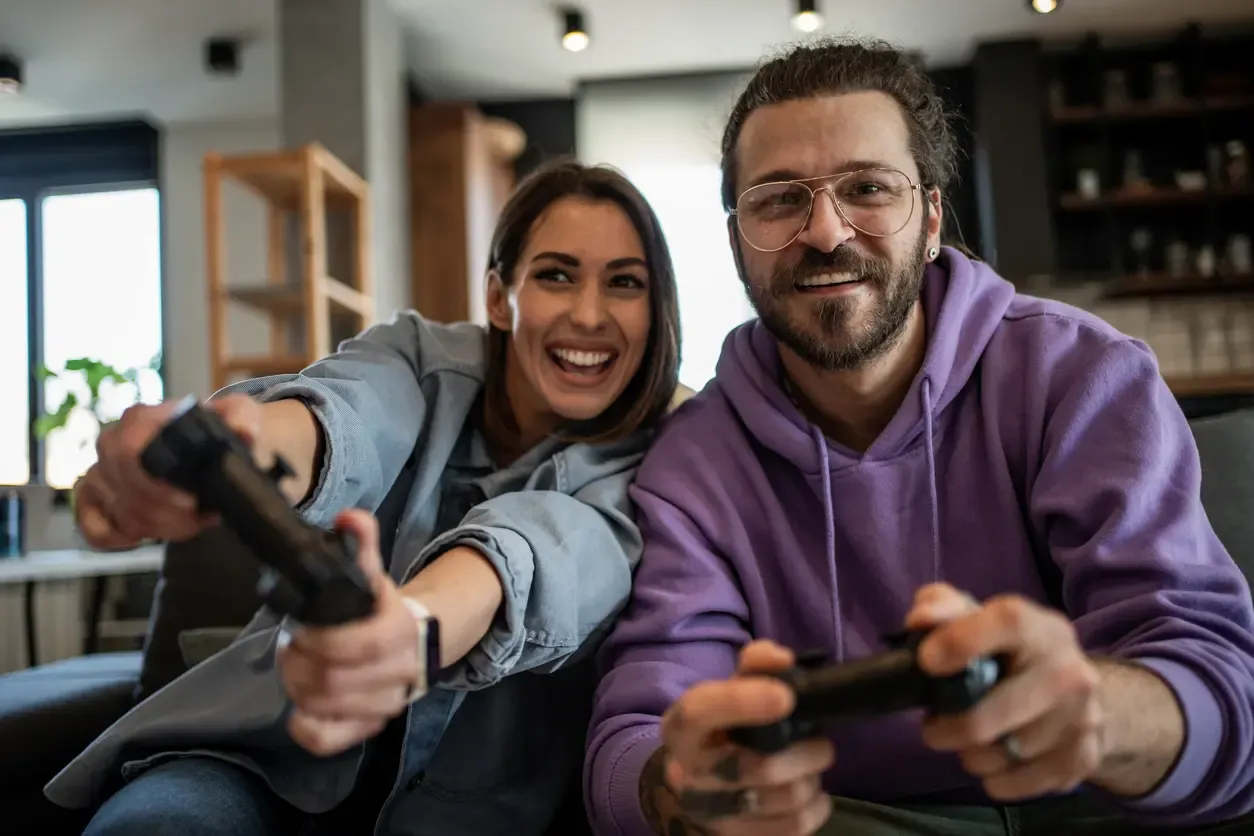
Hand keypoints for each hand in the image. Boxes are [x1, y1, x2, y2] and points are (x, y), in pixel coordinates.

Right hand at [74, 395, 262, 549]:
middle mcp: (113, 441)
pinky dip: (114, 538)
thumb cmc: (219, 433)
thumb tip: (243, 433)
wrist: (209, 446)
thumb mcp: (239, 418)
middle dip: (168, 515)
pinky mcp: (94, 496)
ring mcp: (100, 470)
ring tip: (190, 521)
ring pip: (119, 513)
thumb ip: (244, 419)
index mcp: (142, 419)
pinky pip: (92, 526)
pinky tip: (141, 537)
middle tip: (199, 517)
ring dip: (157, 528)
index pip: (131, 454)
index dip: (159, 488)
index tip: (192, 503)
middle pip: (127, 491)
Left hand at [278, 508, 424, 756]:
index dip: (321, 641)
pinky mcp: (368, 728)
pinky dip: (306, 726)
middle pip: (334, 680)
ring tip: (293, 667)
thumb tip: (349, 517)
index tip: (301, 630)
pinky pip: (328, 740)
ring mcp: (384, 704)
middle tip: (289, 647)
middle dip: (298, 662)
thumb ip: (362, 542)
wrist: (415, 644)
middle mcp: (398, 672)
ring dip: (297, 686)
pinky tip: (300, 707)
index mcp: (400, 631)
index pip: (359, 645)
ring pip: (326, 708)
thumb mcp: (373, 573)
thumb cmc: (382, 610)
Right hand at [658, 640, 833, 834]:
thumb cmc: (724, 728)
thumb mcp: (730, 690)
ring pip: (785, 799)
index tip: (786, 697)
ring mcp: (713, 814)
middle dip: (805, 751)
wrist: (701, 784)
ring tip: (809, 765)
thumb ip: (755, 665)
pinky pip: (794, 827)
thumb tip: (781, 659)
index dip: (742, 702)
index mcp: (681, 728)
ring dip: (811, 778)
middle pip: (759, 767)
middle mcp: (688, 774)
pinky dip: (816, 806)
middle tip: (818, 740)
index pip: (701, 712)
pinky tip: (810, 792)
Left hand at [907, 583, 1106, 801]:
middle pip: (993, 713)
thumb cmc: (1009, 649)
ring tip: (969, 742)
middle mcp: (1069, 671)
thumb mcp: (975, 616)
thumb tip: (920, 621)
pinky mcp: (1084, 756)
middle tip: (933, 728)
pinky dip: (999, 780)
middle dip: (949, 728)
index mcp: (1040, 628)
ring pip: (1005, 754)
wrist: (1077, 690)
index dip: (961, 642)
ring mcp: (1083, 717)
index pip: (1008, 623)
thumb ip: (942, 606)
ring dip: (973, 756)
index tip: (926, 663)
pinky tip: (994, 764)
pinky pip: (1025, 782)